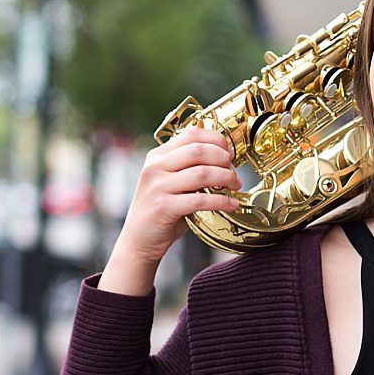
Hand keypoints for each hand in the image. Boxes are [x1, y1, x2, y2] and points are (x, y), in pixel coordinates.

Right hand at [110, 126, 243, 274]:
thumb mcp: (172, 182)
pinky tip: (231, 204)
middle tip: (234, 172)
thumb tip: (226, 158)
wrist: (139, 240)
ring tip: (235, 186)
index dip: (216, 140)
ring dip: (226, 178)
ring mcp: (157, 187)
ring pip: (202, 173)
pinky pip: (200, 200)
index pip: (191, 134)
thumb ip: (191, 168)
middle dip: (223, 159)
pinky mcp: (163, 207)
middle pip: (198, 151)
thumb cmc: (162, 211)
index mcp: (157, 156)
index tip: (230, 153)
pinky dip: (221, 201)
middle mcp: (154, 167)